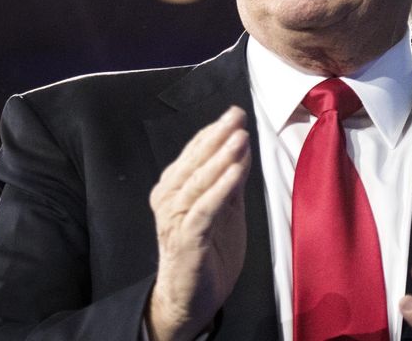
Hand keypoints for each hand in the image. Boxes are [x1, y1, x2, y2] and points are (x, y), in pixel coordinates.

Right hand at [146, 106, 250, 340]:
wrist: (190, 299)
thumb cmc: (206, 252)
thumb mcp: (225, 210)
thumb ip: (230, 181)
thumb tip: (242, 147)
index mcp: (174, 189)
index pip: (193, 153)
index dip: (213, 132)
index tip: (234, 113)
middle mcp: (169, 200)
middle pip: (194, 162)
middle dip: (217, 137)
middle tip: (237, 117)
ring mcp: (175, 220)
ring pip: (198, 182)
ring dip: (220, 158)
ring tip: (239, 138)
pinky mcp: (186, 240)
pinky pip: (204, 209)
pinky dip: (220, 189)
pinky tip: (236, 172)